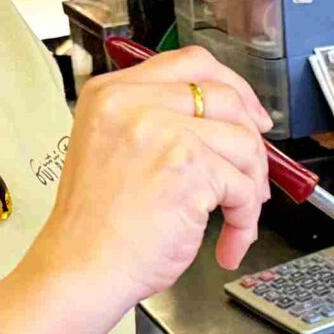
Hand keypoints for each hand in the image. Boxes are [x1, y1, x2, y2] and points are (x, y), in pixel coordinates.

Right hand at [27, 46, 272, 318]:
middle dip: (251, 138)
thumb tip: (223, 125)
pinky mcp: (189, 167)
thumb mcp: (111, 150)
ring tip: (237, 218)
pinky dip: (245, 221)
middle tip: (253, 172)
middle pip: (225, 96)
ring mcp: (162, 131)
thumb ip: (156, 124)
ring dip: (252, 186)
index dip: (232, 86)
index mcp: (111, 93)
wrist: (80, 270)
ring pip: (243, 142)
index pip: (189, 62)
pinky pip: (243, 187)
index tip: (248, 114)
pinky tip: (228, 244)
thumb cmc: (95, 230)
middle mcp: (133, 103)